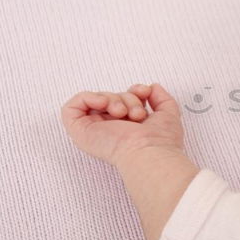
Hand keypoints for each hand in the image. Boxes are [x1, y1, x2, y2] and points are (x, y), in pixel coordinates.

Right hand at [61, 83, 185, 167]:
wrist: (150, 152)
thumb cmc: (161, 141)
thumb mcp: (167, 114)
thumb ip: (162, 98)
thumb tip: (152, 87)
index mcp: (128, 128)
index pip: (124, 100)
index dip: (135, 91)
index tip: (145, 93)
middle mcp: (111, 129)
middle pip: (112, 98)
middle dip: (128, 98)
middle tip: (137, 114)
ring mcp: (94, 131)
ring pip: (97, 100)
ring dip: (114, 99)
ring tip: (124, 113)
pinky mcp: (79, 131)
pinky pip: (72, 106)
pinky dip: (88, 97)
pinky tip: (104, 104)